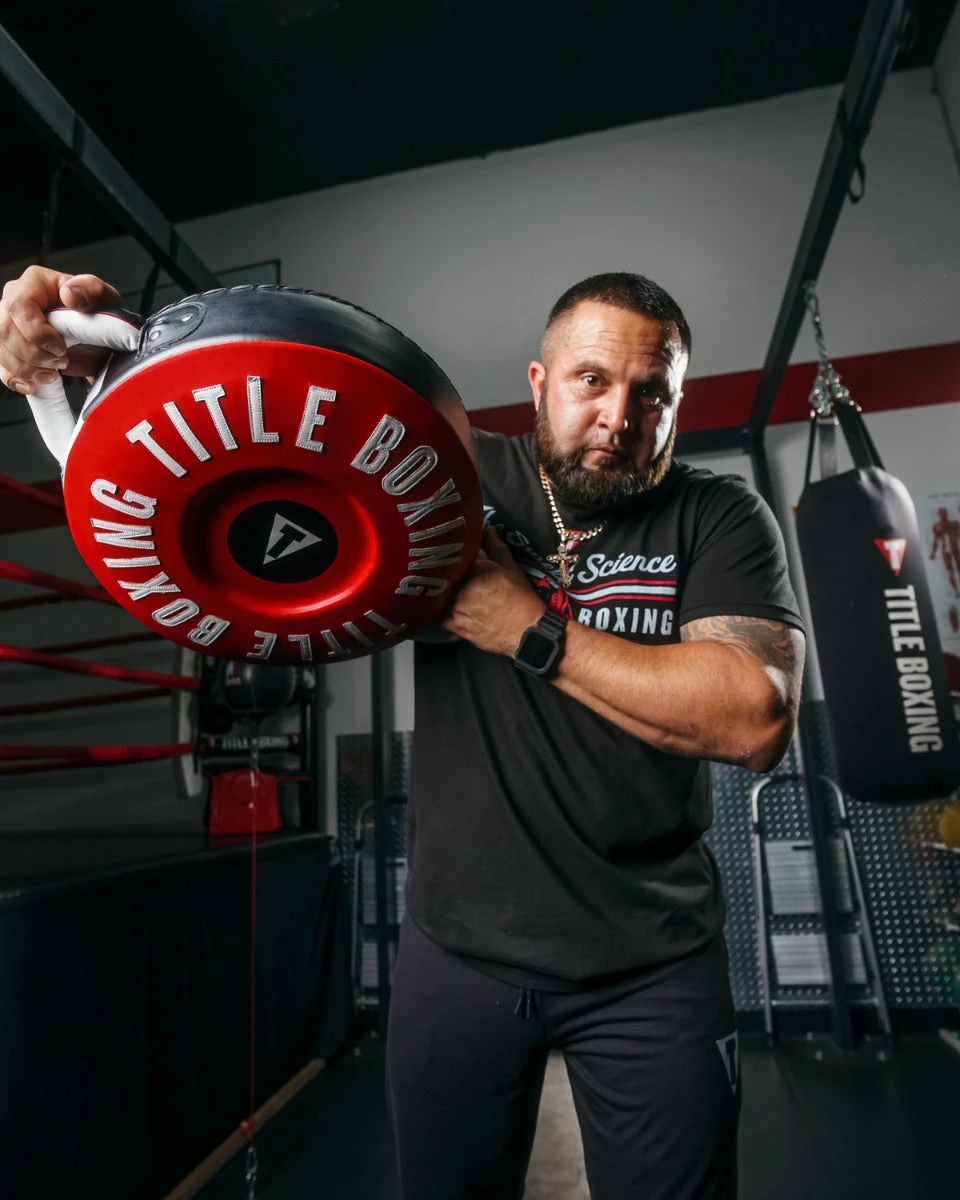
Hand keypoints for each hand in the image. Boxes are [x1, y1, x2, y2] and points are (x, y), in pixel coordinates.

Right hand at [0, 265, 123, 393]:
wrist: (100, 341)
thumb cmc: (100, 315)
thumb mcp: (106, 300)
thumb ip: (93, 291)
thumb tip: (70, 293)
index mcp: (35, 283)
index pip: (18, 306)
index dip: (36, 333)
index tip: (61, 348)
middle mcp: (16, 300)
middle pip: (4, 330)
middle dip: (34, 355)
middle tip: (62, 362)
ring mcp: (9, 324)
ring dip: (25, 368)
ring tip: (52, 375)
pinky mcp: (10, 347)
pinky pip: (0, 365)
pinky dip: (15, 379)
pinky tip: (32, 385)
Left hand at [441, 527, 545, 655]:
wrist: (526, 630)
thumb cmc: (521, 598)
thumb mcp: (511, 568)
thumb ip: (496, 547)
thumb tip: (489, 529)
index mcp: (475, 568)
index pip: (458, 556)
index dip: (458, 557)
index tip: (460, 560)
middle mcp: (462, 586)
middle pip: (447, 576)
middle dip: (451, 576)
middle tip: (464, 583)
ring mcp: (456, 607)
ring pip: (442, 595)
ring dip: (447, 595)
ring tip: (459, 597)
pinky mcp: (455, 625)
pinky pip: (442, 616)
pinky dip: (447, 614)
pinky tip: (456, 613)